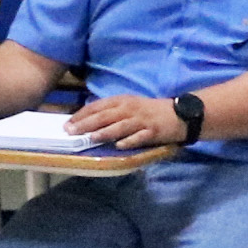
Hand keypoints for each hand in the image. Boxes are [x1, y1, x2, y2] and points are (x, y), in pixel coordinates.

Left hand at [67, 93, 186, 147]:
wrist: (179, 114)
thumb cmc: (150, 111)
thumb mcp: (129, 106)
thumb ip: (111, 112)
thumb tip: (87, 122)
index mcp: (122, 101)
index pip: (98, 106)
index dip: (82, 114)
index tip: (68, 123)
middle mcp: (129, 109)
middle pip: (105, 116)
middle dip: (87, 124)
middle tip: (72, 132)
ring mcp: (141, 120)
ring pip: (120, 126)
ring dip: (105, 132)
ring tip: (92, 138)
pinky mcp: (153, 131)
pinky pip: (139, 137)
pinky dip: (129, 141)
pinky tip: (120, 146)